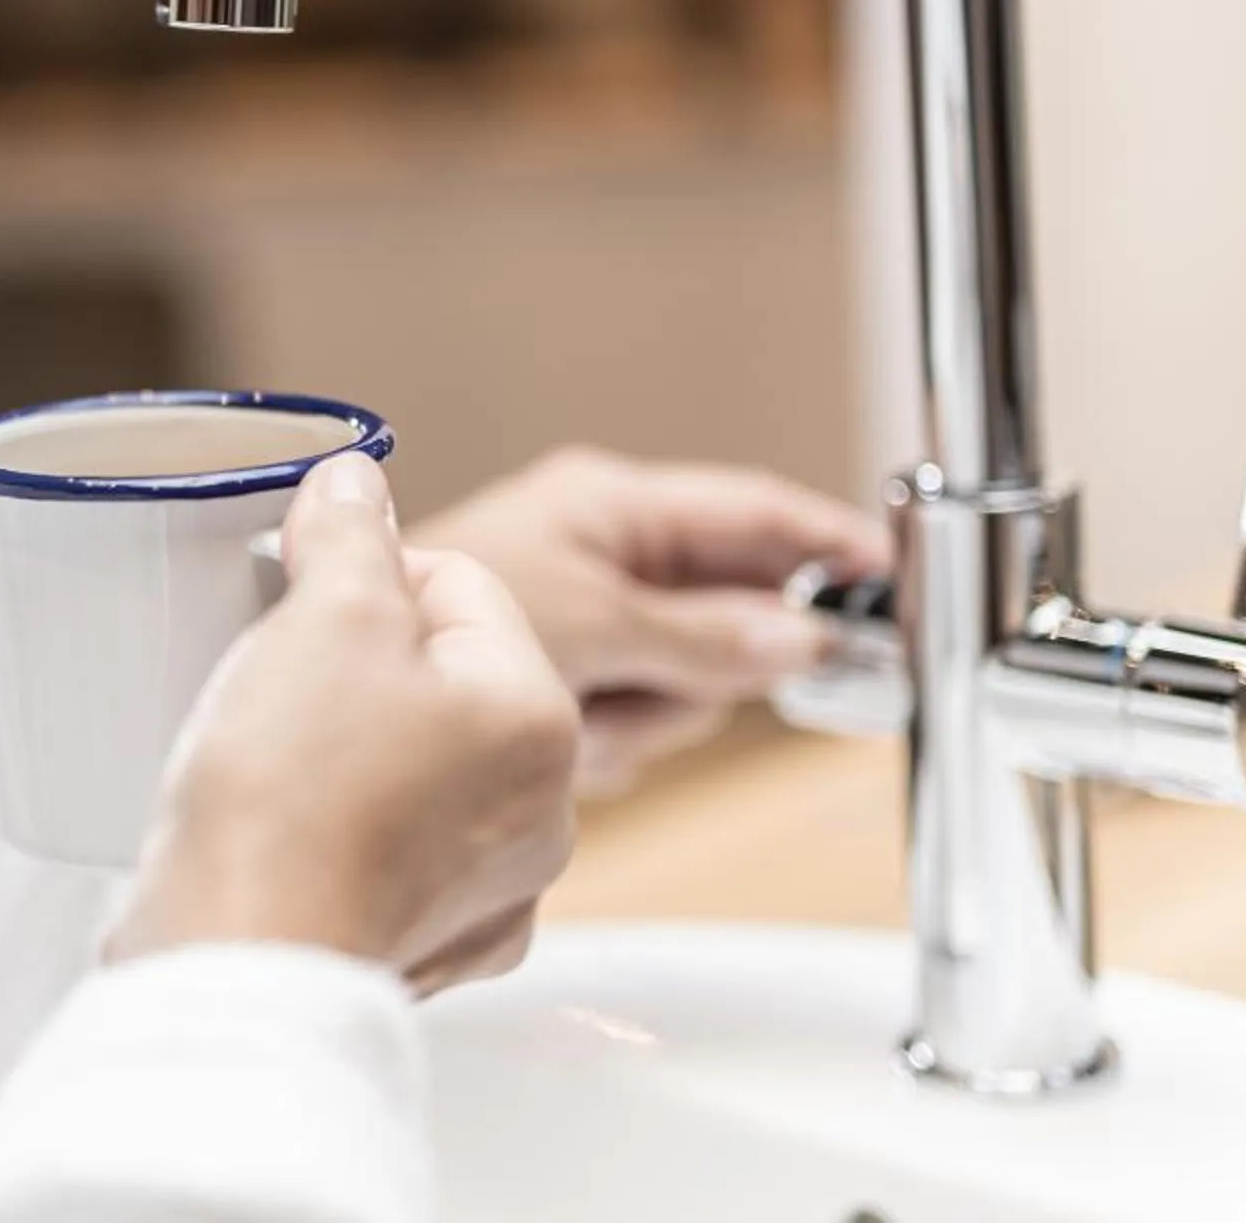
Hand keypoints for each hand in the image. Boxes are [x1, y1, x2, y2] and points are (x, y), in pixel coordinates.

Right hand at [107, 451, 579, 996]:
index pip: (462, 585)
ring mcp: (489, 894)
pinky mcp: (427, 950)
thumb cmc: (290, 799)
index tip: (298, 598)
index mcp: (538, 718)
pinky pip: (391, 854)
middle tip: (277, 677)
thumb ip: (353, 534)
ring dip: (351, 750)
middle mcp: (540, 813)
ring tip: (273, 760)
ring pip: (418, 768)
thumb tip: (357, 481)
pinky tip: (287, 833)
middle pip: (442, 679)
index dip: (366, 574)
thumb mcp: (324, 618)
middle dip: (357, 664)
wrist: (237, 969)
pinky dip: (343, 835)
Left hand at [414, 448, 886, 795]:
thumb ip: (703, 637)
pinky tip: (567, 740)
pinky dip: (610, 741)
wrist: (355, 697)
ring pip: (686, 683)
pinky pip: (637, 721)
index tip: (890, 572)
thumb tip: (798, 642)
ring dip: (644, 716)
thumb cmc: (444, 620)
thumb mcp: (593, 624)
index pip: (752, 511)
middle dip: (696, 673)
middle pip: (726, 616)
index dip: (825, 540)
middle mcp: (604, 551)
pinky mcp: (570, 679)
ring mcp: (590, 618)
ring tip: (586, 715)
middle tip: (647, 692)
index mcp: (611, 504)